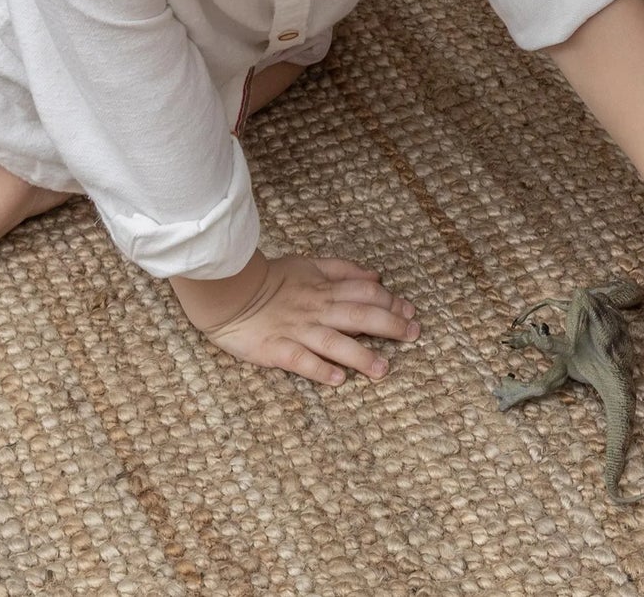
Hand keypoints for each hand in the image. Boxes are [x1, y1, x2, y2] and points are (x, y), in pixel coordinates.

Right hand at [177, 253, 417, 384]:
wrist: (229, 291)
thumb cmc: (270, 278)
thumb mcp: (309, 263)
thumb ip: (342, 270)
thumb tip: (375, 277)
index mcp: (324, 288)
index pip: (365, 292)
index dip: (390, 301)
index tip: (410, 312)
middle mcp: (316, 309)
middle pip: (359, 315)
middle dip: (390, 325)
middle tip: (414, 336)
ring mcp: (297, 330)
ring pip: (334, 342)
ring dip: (361, 355)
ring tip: (383, 369)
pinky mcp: (276, 349)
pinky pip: (300, 360)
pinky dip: (319, 369)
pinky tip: (338, 379)